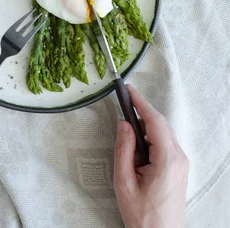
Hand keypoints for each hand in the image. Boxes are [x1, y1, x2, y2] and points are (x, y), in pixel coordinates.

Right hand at [113, 85, 188, 227]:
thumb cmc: (142, 216)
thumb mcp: (124, 182)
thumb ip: (123, 150)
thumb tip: (124, 124)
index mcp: (167, 160)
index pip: (154, 121)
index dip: (140, 102)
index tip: (128, 89)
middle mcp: (179, 158)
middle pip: (160, 124)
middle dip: (142, 113)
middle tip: (123, 104)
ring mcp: (182, 163)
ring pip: (163, 133)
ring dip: (146, 127)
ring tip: (127, 133)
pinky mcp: (180, 169)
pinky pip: (166, 143)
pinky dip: (151, 138)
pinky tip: (139, 146)